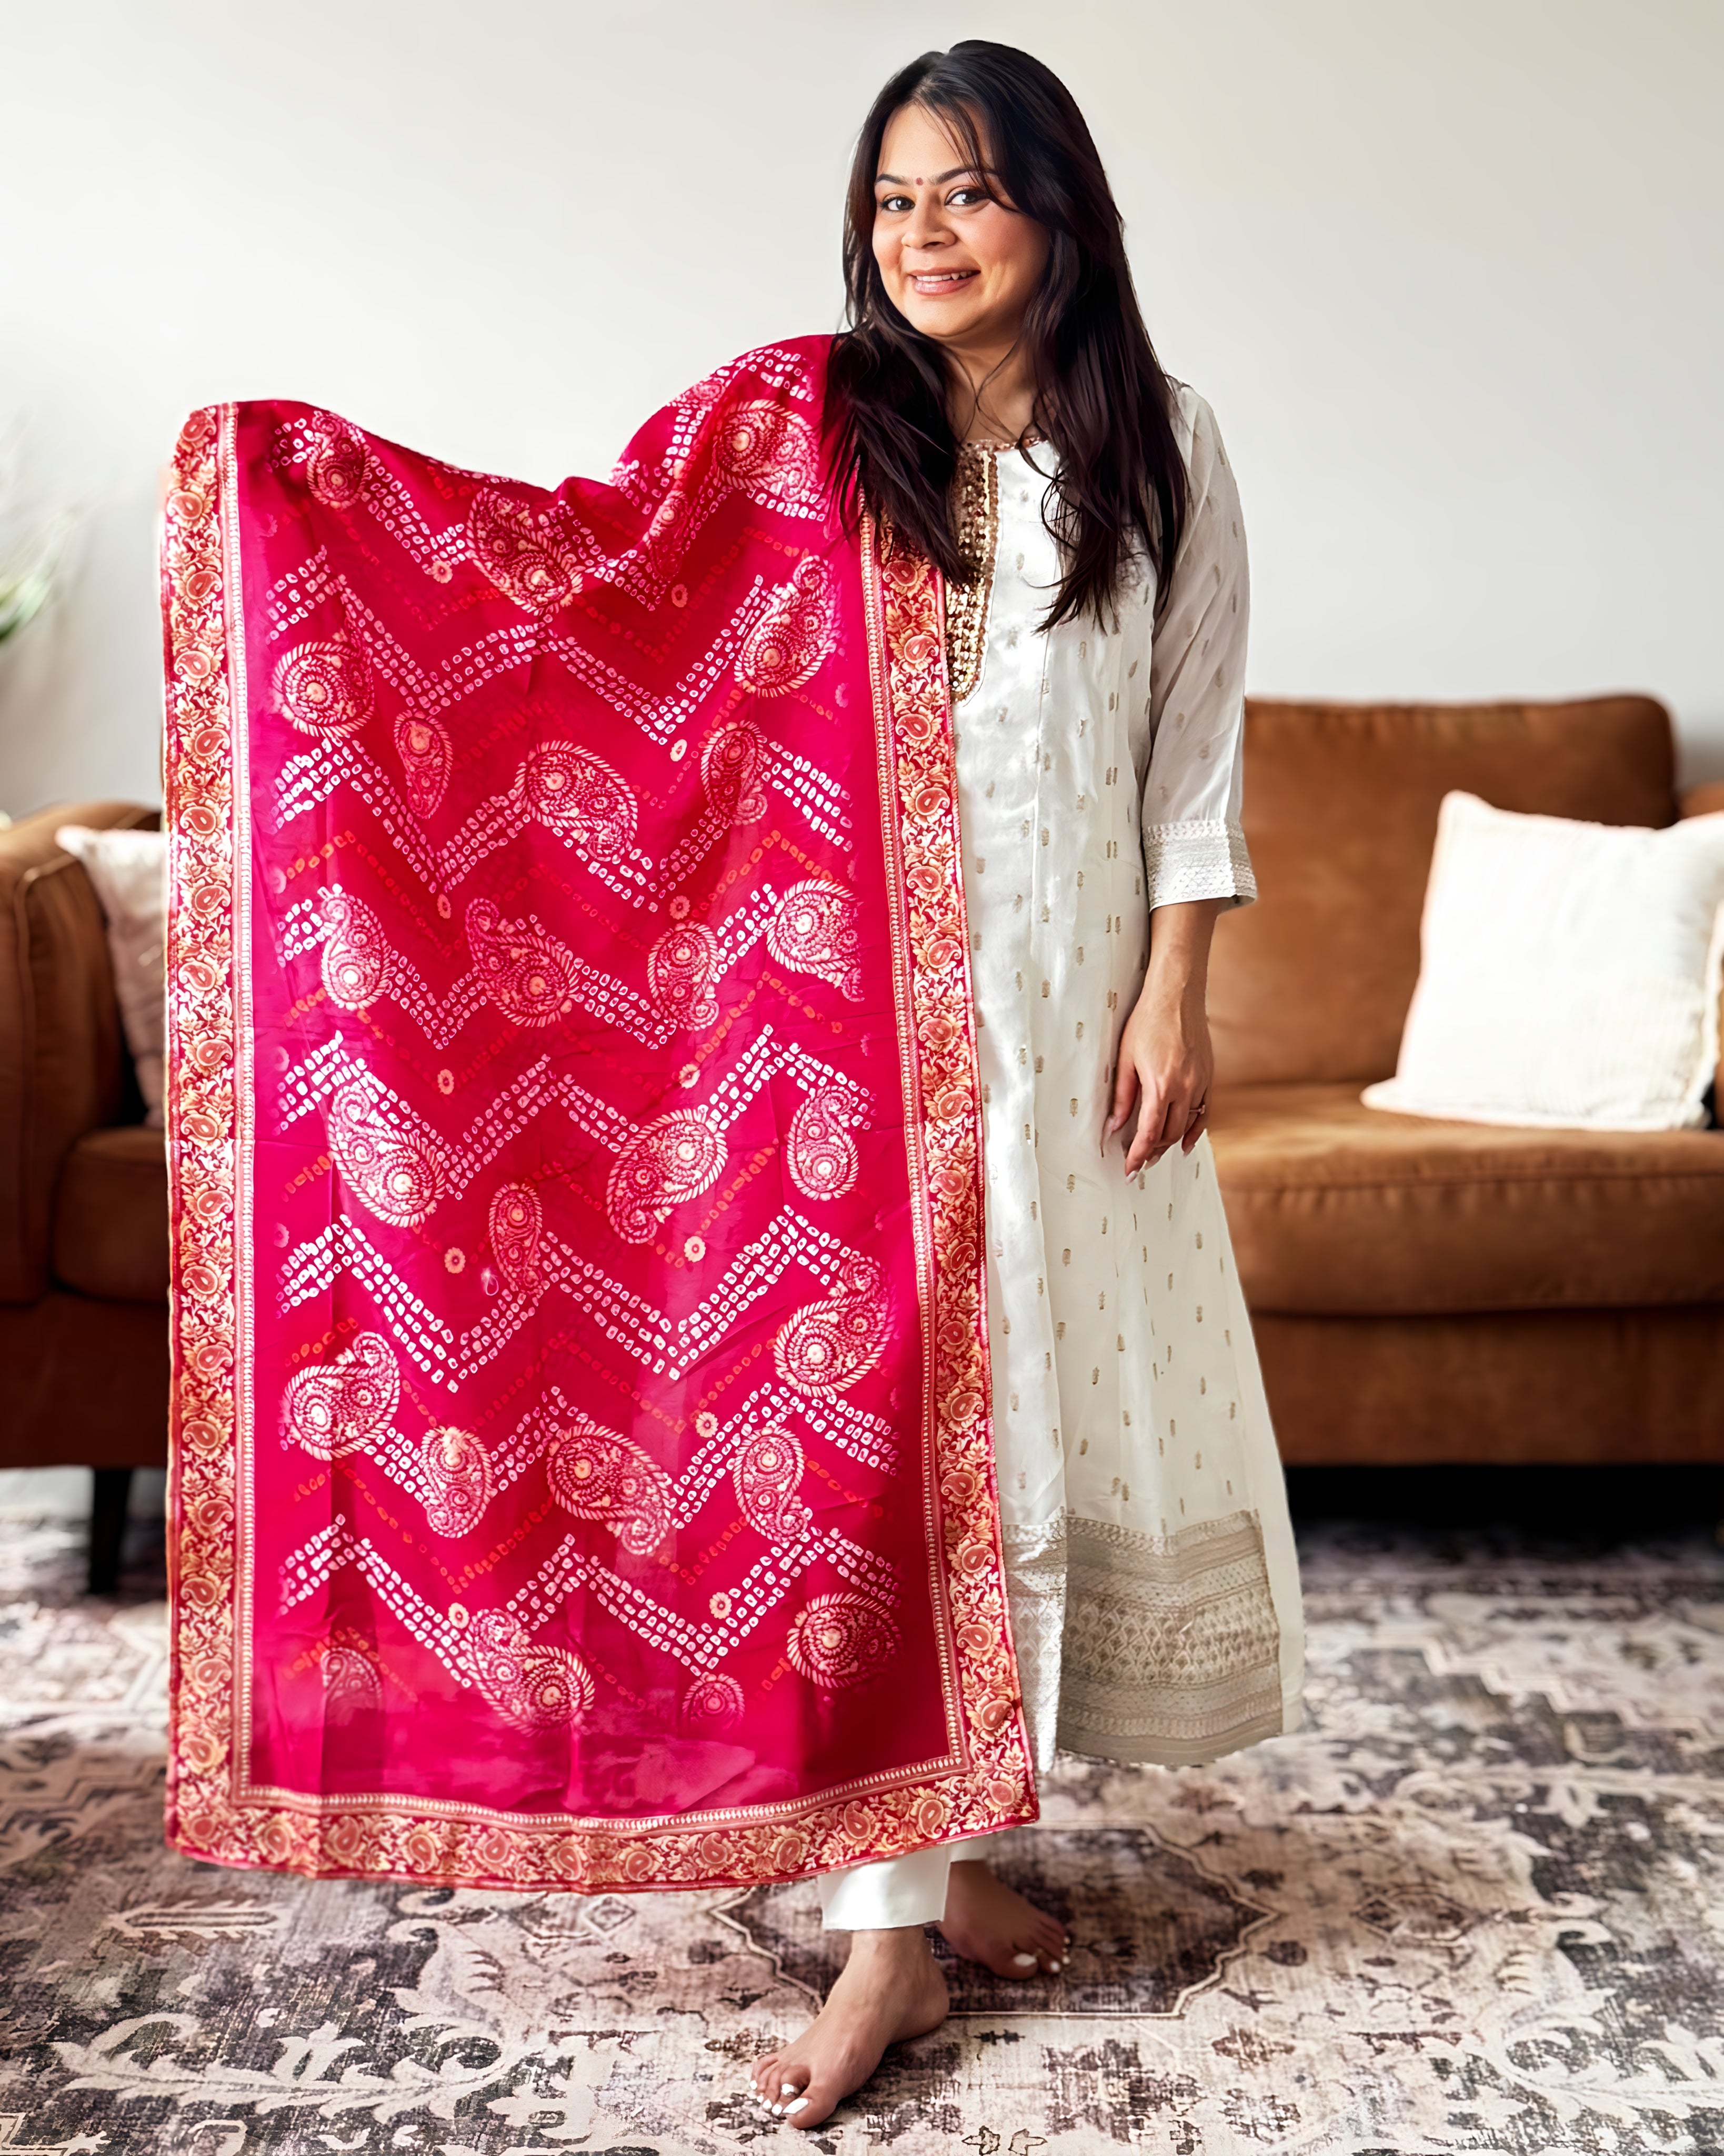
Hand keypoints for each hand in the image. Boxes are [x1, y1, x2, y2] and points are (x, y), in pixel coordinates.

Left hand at [1105, 901, 1221, 1175]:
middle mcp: (1184, 1088)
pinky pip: (1203, 1111)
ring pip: (1186, 1125)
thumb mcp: (1125, 1058)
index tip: (1129, 1169)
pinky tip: (1184, 1142)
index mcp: (1161, 1085)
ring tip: (1156, 1154)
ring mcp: (1200, 1082)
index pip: (1149, 1133)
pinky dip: (1194, 1130)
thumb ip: (1122, 1096)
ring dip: (1170, 1143)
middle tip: (1138, 1163)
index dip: (1138, 1155)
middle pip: (1169, 1134)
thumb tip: (1115, 1126)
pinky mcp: (1208, 1075)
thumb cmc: (1147, 1021)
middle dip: (1153, 1152)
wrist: (1177, 994)